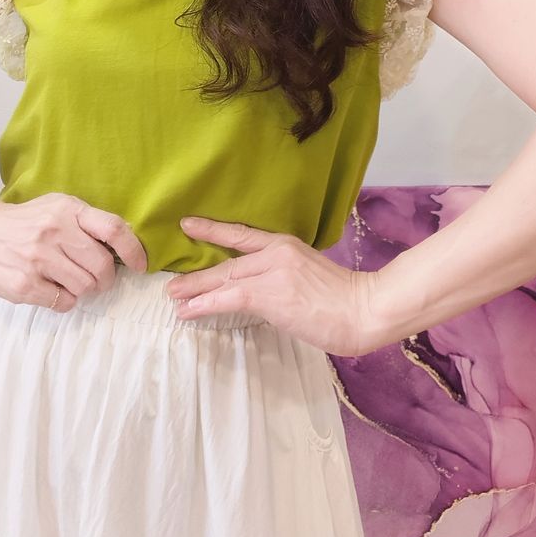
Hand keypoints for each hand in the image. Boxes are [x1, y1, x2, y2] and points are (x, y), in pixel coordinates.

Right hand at [0, 189, 147, 311]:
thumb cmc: (24, 221)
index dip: (133, 250)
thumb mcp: (56, 208)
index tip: (139, 265)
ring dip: (85, 290)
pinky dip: (66, 300)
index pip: (113, 229)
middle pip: (102, 265)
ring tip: (72, 282)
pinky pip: (63, 301)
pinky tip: (55, 290)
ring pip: (85, 286)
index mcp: (68, 210)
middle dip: (106, 279)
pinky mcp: (25, 284)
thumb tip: (121, 247)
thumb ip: (85, 223)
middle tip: (99, 280)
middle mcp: (55, 232)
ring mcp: (39, 259)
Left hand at [166, 216, 383, 356]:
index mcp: (286, 245)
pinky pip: (227, 297)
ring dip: (194, 289)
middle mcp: (275, 252)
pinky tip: (188, 312)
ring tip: (173, 297)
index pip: (243, 234)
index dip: (214, 230)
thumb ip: (285, 278)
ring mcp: (271, 271)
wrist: (364, 308)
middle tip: (171, 282)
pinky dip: (204, 304)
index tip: (189, 225)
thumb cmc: (345, 300)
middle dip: (197, 273)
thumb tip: (264, 294)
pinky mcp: (269, 293)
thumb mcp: (310, 278)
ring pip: (223, 279)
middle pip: (227, 262)